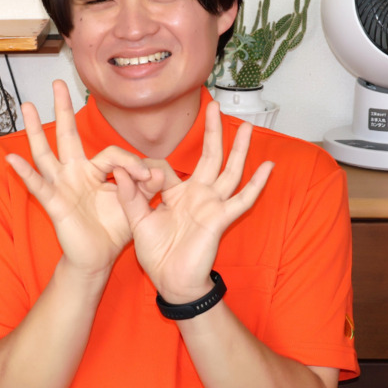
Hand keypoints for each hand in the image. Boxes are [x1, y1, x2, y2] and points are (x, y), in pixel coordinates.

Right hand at [4, 80, 150, 277]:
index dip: (132, 164)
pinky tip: (12, 159)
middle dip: (63, 109)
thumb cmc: (113, 230)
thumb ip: (145, 188)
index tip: (150, 179)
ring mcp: (61, 186)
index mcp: (95, 171)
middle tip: (58, 82)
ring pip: (46, 153)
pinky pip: (38, 186)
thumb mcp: (135, 205)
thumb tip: (159, 171)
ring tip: (25, 106)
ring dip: (35, 130)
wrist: (98, 258)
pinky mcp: (54, 203)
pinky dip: (25, 173)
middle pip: (68, 135)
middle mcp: (75, 172)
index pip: (113, 155)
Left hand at [113, 102, 271, 302]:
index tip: (131, 174)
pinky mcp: (221, 218)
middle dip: (213, 132)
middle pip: (210, 156)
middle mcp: (198, 195)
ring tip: (248, 127)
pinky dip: (256, 184)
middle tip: (216, 106)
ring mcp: (212, 205)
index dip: (149, 170)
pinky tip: (268, 167)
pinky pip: (242, 199)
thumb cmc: (157, 254)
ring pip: (230, 171)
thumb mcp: (137, 221)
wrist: (171, 282)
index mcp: (178, 194)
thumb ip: (130, 195)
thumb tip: (119, 170)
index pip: (168, 169)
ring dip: (239, 149)